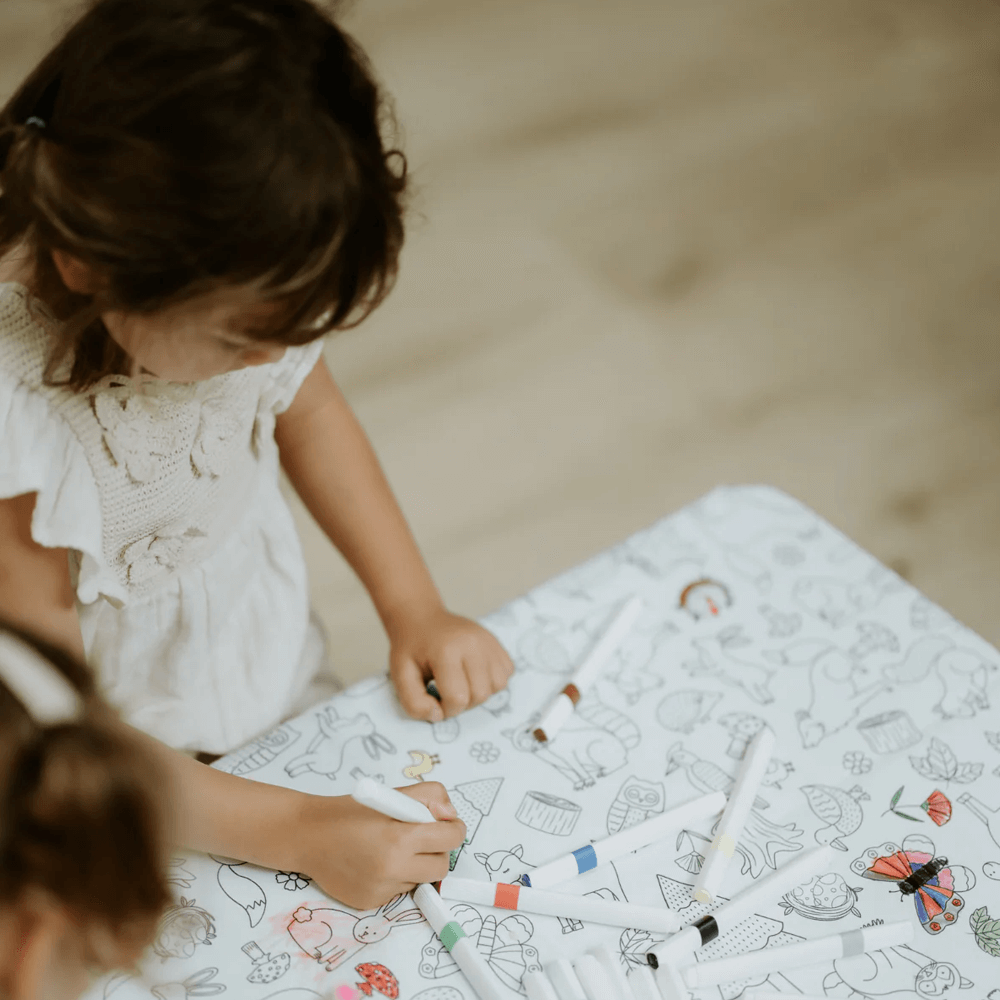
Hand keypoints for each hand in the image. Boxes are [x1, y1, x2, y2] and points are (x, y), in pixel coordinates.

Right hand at [294, 782, 465, 909]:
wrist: (308, 836)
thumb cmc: (352, 811)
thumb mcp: (392, 793)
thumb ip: (430, 797)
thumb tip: (450, 817)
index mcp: (399, 838)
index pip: (449, 839)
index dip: (454, 829)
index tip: (450, 826)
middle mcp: (391, 869)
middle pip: (441, 867)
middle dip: (438, 851)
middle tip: (422, 838)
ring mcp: (380, 890)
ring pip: (419, 880)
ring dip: (415, 865)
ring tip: (391, 848)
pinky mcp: (370, 903)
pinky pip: (398, 891)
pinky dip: (395, 877)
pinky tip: (374, 863)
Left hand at [388, 606, 513, 720]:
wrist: (422, 619)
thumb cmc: (411, 649)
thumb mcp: (401, 676)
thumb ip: (414, 703)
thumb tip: (438, 716)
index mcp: (446, 651)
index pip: (458, 698)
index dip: (445, 709)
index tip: (435, 699)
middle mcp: (472, 643)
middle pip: (480, 695)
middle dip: (463, 703)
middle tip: (446, 692)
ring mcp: (488, 641)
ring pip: (497, 686)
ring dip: (479, 693)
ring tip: (461, 682)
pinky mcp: (497, 642)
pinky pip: (506, 673)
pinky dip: (492, 680)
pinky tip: (474, 673)